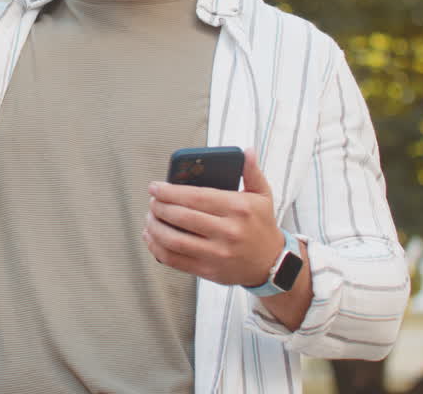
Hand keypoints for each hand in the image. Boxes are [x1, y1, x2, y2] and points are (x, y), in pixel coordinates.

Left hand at [143, 150, 282, 286]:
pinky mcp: (208, 271)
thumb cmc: (262, 226)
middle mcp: (228, 231)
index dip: (170, 191)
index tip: (155, 187)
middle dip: (159, 207)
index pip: (196, 197)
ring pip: (174, 240)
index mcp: (239, 208)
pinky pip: (175, 260)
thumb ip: (252, 172)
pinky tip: (152, 237)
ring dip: (155, 227)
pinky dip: (157, 248)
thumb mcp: (263, 196)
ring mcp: (217, 254)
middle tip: (152, 201)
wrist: (272, 264)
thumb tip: (247, 151)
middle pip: (181, 217)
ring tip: (150, 218)